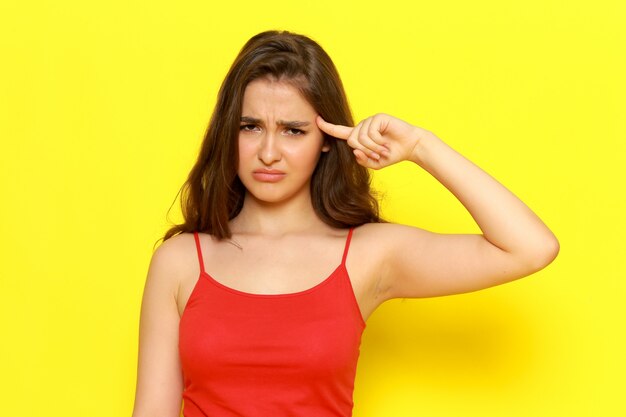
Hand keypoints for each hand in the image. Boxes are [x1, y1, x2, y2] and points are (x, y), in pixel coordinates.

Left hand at [316, 113, 435, 168]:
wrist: (410, 146)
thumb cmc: (392, 154)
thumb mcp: (375, 163)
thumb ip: (363, 160)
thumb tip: (355, 152)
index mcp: (359, 136)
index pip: (339, 131)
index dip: (328, 127)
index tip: (316, 120)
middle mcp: (362, 127)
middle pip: (351, 140)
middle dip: (365, 151)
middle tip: (378, 154)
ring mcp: (370, 121)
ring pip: (360, 138)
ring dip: (373, 148)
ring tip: (384, 149)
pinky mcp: (378, 118)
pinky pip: (370, 133)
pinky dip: (378, 141)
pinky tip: (386, 142)